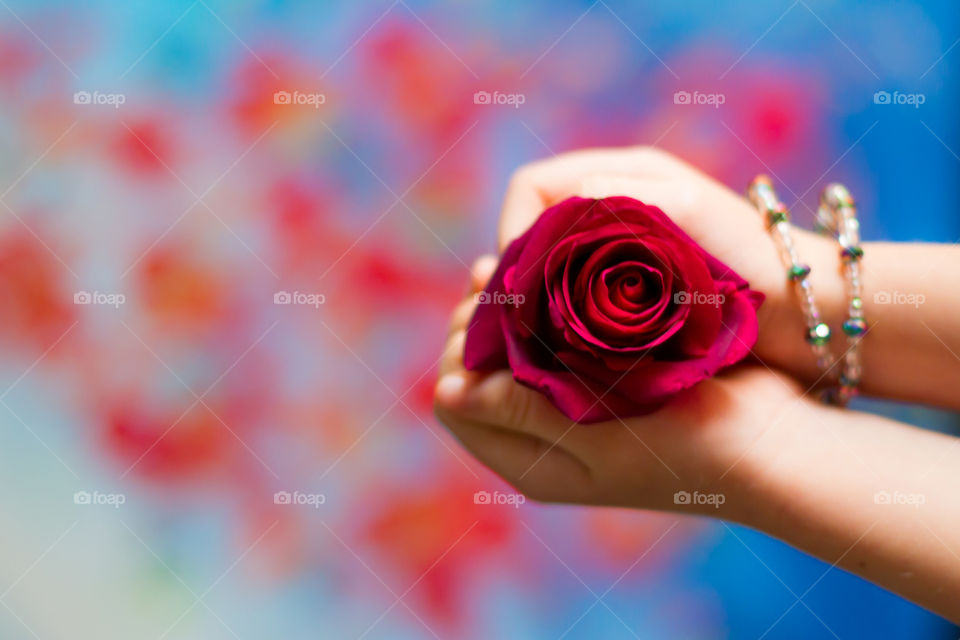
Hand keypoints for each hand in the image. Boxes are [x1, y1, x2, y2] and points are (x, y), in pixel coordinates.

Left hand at [434, 256, 816, 515]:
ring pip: (510, 350)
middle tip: (501, 276)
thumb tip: (446, 391)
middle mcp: (540, 440)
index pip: (454, 401)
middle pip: (475, 370)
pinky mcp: (600, 381)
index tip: (482, 309)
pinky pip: (550, 341)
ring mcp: (569, 410)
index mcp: (530, 462)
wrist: (769, 445)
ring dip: (511, 310)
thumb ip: (523, 416)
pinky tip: (559, 278)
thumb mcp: (599, 441)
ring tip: (526, 267)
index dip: (456, 352)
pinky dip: (545, 311)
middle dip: (480, 322)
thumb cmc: (689, 449)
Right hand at [496, 146, 842, 384]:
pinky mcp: (631, 286)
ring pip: (550, 264)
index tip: (519, 280)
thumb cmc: (754, 255)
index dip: (513, 229)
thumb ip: (619, 202)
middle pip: (534, 227)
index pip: (530, 186)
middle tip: (522, 316)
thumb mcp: (686, 212)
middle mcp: (614, 203)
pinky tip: (567, 341)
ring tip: (539, 333)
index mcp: (623, 173)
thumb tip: (553, 219)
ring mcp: (621, 246)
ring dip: (540, 295)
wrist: (807, 306)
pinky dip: (562, 313)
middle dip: (521, 268)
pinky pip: (573, 292)